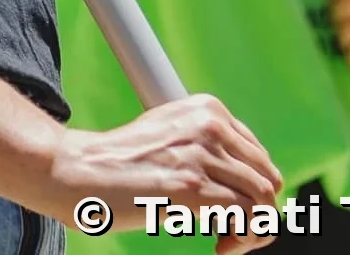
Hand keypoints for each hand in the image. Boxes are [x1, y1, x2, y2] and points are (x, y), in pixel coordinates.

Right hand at [53, 95, 281, 253]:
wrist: (82, 171)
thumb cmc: (123, 162)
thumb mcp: (171, 136)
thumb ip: (207, 146)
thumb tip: (250, 180)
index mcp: (207, 109)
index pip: (260, 157)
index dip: (254, 191)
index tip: (234, 212)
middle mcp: (209, 124)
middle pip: (268, 179)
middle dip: (259, 213)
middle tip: (232, 233)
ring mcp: (201, 154)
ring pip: (263, 200)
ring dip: (253, 231)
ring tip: (226, 240)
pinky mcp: (192, 187)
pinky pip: (246, 218)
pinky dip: (242, 239)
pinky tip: (220, 246)